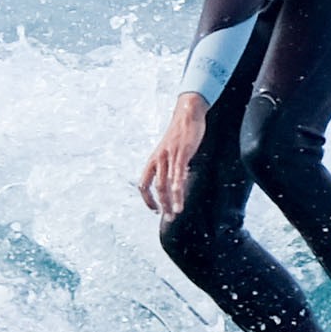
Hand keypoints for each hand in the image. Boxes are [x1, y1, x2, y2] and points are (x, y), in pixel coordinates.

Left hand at [135, 91, 208, 217]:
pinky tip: (180, 200)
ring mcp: (169, 157)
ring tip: (175, 213)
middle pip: (155, 187)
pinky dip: (178, 190)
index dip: (147, 199)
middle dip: (162, 205)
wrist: (187, 114)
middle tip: (168, 217)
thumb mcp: (170, 151)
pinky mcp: (181, 154)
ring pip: (165, 184)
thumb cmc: (180, 133)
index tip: (155, 210)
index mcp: (153, 160)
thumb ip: (171, 166)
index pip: (143, 184)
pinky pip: (178, 175)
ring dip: (170, 201)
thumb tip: (176, 181)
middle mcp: (158, 159)